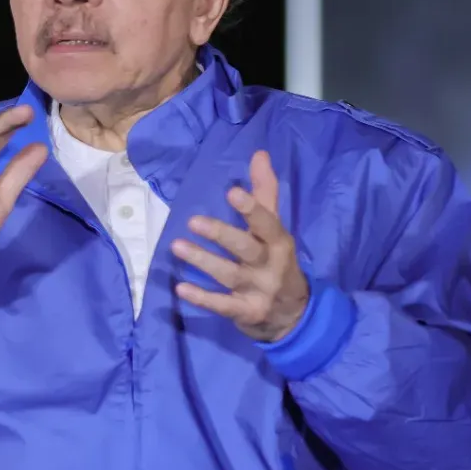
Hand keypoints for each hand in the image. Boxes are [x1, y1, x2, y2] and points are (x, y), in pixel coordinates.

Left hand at [172, 150, 309, 341]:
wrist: (293, 315)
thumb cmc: (277, 262)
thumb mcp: (275, 230)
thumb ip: (265, 194)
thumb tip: (259, 154)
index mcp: (278, 242)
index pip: (267, 223)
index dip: (251, 208)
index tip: (232, 192)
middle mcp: (270, 265)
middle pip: (246, 248)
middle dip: (222, 235)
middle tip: (193, 221)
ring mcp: (258, 291)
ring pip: (228, 275)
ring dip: (202, 261)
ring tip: (177, 246)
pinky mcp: (246, 313)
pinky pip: (222, 306)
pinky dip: (202, 298)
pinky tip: (180, 288)